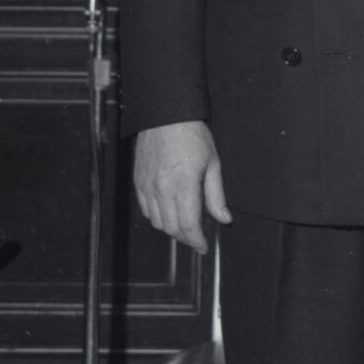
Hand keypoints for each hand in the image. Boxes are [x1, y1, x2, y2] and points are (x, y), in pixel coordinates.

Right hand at [134, 120, 229, 252]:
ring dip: (172, 229)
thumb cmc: (193, 136)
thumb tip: (224, 219)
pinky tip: (169, 213)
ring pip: (158, 222)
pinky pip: (146, 210)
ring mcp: (147, 187)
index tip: (203, 247)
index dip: (197, 241)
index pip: (189, 225)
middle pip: (172, 228)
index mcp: (184, 186)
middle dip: (186, 238)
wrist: (165, 117)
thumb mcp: (213, 164)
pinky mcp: (138, 183)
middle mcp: (162, 190)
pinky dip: (158, 218)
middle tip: (197, 238)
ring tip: (185, 226)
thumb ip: (216, 195)